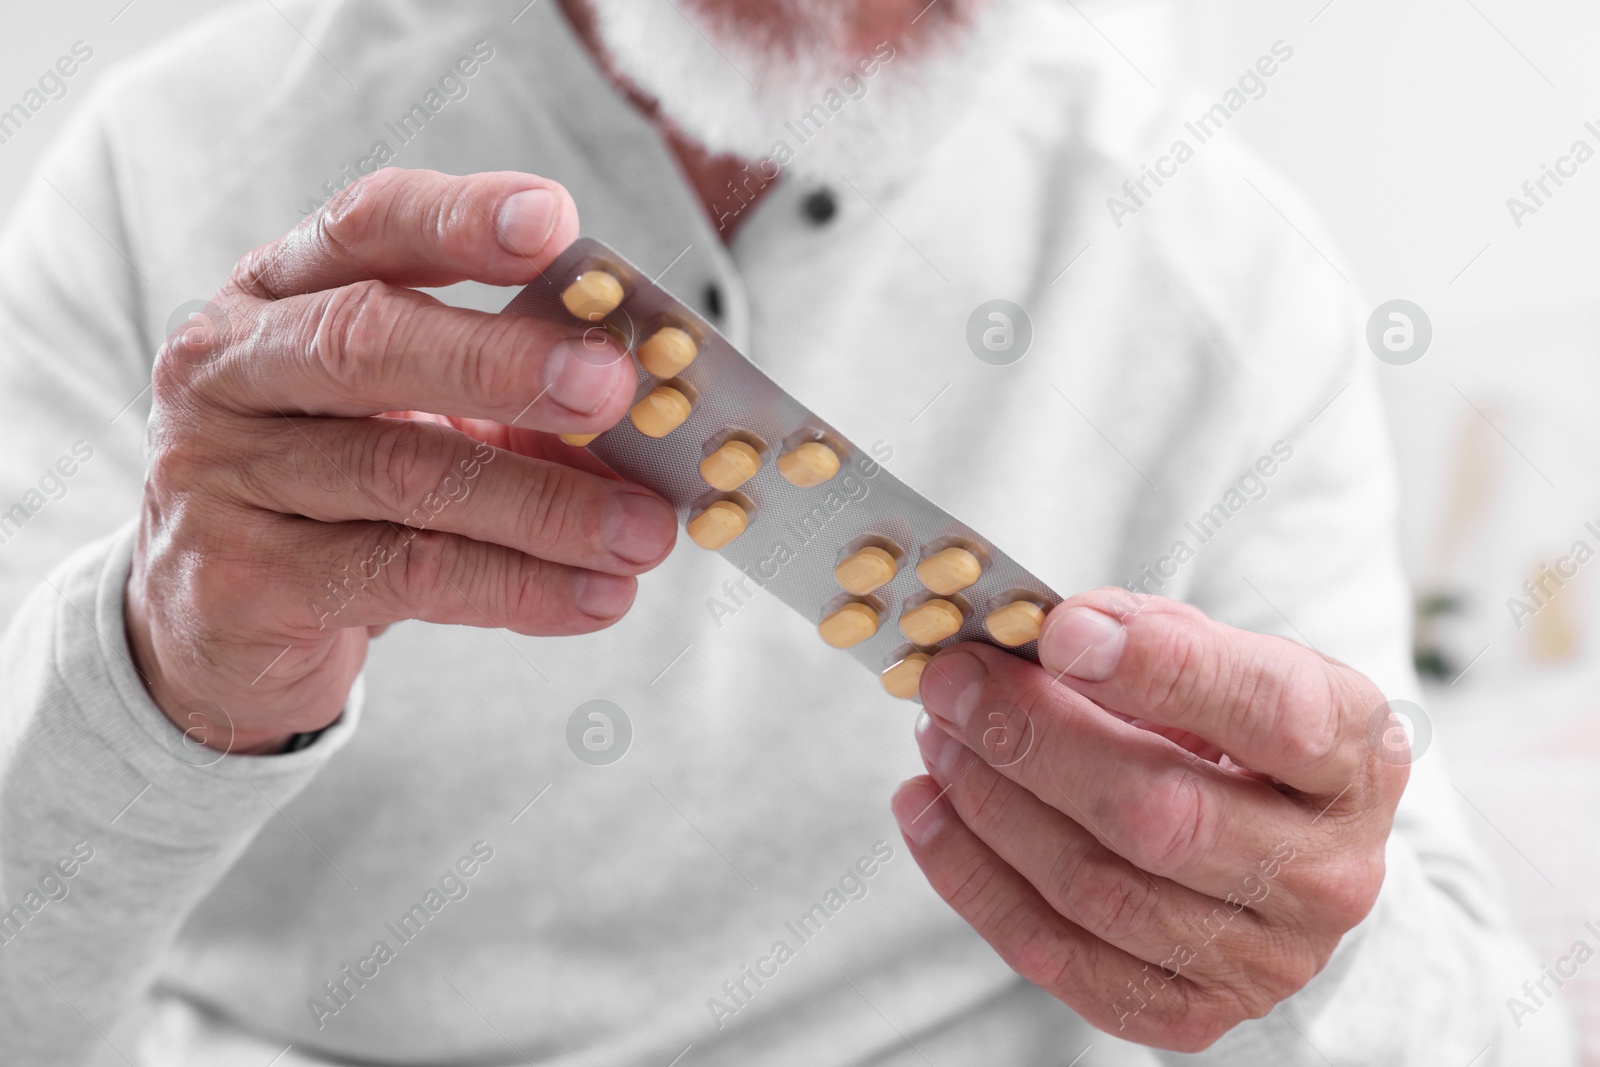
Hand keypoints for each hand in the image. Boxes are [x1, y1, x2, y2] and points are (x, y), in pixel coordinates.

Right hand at [126, 168, 673, 754]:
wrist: (213, 621)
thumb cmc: (335, 489)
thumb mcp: (408, 415)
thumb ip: (506, 395)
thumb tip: (644, 412)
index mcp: (277, 294)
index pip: (364, 227)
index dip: (459, 220)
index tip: (557, 222)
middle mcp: (230, 369)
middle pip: (367, 343)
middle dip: (503, 361)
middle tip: (615, 386)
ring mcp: (221, 477)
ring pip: (403, 475)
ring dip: (545, 506)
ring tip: (646, 532)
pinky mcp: (243, 584)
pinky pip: (406, 578)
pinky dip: (519, 589)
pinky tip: (599, 596)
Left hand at [890, 588, 1406, 1051]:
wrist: (1284, 857)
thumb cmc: (1239, 736)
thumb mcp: (1227, 660)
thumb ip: (1147, 632)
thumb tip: (1049, 633)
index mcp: (1352, 758)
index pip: (1273, 712)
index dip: (1164, 668)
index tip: (1061, 632)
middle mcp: (1326, 873)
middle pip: (1160, 815)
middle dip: (1033, 739)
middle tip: (953, 683)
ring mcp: (1262, 959)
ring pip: (1095, 888)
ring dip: (989, 804)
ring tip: (936, 737)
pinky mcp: (1190, 1012)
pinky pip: (1058, 956)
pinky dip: (972, 878)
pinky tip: (927, 812)